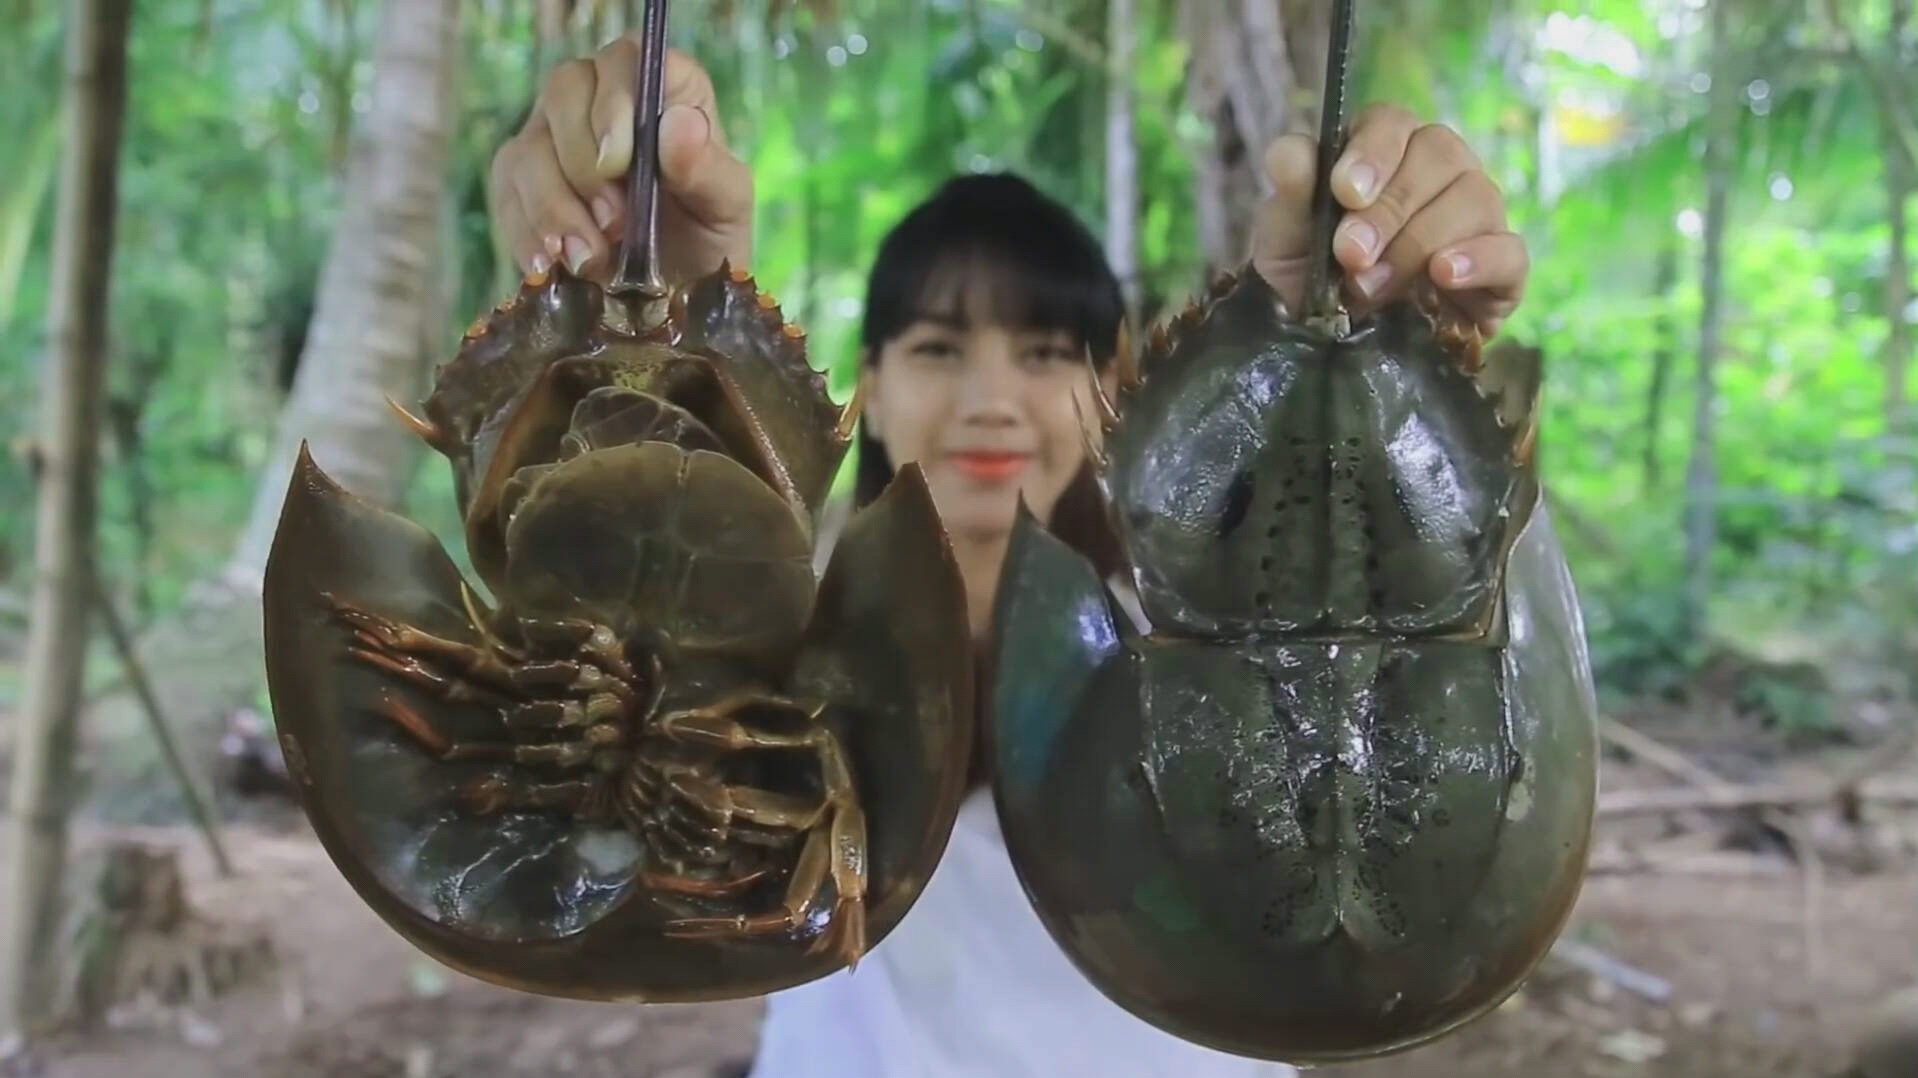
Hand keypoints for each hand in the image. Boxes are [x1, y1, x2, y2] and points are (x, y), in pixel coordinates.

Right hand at [489, 38, 752, 283]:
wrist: (675, 295)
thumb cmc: (706, 236)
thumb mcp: (724, 209)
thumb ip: (708, 169)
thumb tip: (681, 125)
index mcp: (661, 86)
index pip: (626, 59)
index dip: (615, 103)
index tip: (620, 162)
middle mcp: (599, 96)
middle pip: (563, 92)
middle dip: (584, 165)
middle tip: (616, 224)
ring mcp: (553, 136)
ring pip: (528, 147)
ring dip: (555, 208)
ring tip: (590, 259)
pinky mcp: (521, 180)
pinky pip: (506, 192)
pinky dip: (526, 231)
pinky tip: (548, 265)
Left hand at [1253, 104, 1525, 336]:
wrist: (1328, 347)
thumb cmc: (1311, 278)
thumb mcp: (1287, 239)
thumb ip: (1291, 193)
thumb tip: (1288, 154)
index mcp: (1388, 152)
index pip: (1394, 123)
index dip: (1373, 152)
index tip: (1345, 192)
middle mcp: (1441, 174)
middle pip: (1440, 154)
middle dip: (1389, 208)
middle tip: (1349, 254)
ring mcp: (1478, 220)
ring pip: (1476, 197)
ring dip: (1419, 241)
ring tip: (1372, 286)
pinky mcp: (1502, 273)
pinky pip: (1510, 251)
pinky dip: (1479, 259)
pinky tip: (1444, 275)